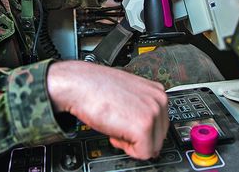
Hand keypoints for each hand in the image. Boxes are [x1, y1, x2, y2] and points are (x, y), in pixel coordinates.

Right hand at [47, 61, 168, 159]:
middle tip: (118, 121)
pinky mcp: (143, 127)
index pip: (160, 125)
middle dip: (137, 136)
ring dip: (131, 142)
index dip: (140, 129)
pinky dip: (125, 148)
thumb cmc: (96, 89)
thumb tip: (147, 128)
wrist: (78, 84)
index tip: (126, 121)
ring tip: (115, 123)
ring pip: (152, 147)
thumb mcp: (127, 94)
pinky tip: (114, 129)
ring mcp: (153, 113)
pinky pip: (143, 153)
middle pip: (158, 138)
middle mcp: (159, 100)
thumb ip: (141, 107)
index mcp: (157, 92)